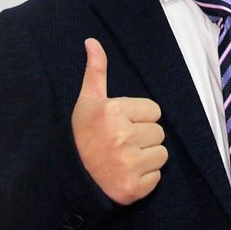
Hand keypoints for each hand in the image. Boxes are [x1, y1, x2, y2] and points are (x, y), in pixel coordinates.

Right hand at [71, 38, 167, 204]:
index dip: (140, 117)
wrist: (69, 178)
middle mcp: (122, 137)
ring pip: (162, 154)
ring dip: (147, 157)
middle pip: (159, 132)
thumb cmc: (82, 134)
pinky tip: (125, 174)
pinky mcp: (133, 188)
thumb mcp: (88, 101)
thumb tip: (92, 41)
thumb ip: (96, 71)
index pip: (154, 110)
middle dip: (144, 137)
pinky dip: (144, 178)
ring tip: (124, 158)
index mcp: (113, 112)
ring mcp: (128, 164)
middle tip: (121, 143)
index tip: (121, 124)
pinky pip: (157, 177)